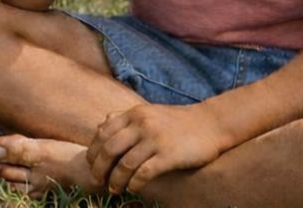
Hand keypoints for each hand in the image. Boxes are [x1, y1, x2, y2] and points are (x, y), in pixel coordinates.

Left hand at [86, 102, 228, 193]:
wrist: (211, 124)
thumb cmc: (177, 122)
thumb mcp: (149, 113)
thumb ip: (125, 120)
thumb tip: (100, 127)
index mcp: (134, 114)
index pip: (103, 133)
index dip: (93, 151)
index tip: (91, 165)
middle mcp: (142, 124)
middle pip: (109, 149)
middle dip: (99, 168)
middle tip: (97, 181)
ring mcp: (155, 139)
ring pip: (124, 163)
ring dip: (115, 180)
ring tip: (114, 189)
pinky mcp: (169, 155)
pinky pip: (144, 173)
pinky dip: (134, 183)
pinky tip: (133, 188)